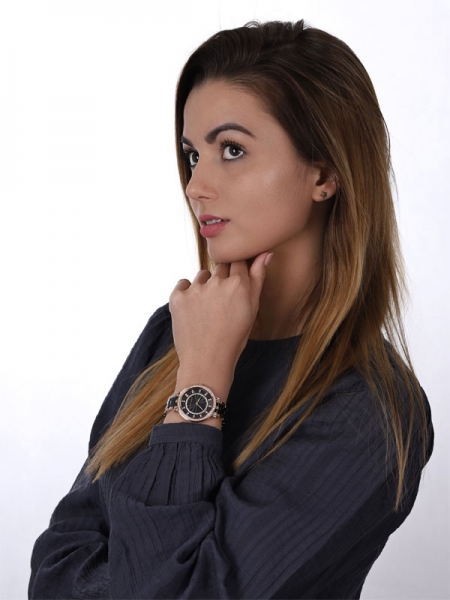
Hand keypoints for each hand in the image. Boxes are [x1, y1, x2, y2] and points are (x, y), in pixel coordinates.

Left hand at [169, 252, 272, 373]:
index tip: (235, 286)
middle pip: (221, 267)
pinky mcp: (177, 297)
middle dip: (223, 280)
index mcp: (238, 284)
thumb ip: (258, 278)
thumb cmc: (234, 338)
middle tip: (222, 303)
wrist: (207, 362)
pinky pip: (183, 284)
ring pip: (203, 275)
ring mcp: (195, 289)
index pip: (239, 262)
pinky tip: (193, 310)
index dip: (238, 274)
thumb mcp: (252, 309)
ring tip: (208, 309)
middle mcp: (217, 282)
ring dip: (206, 286)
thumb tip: (265, 253)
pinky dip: (187, 293)